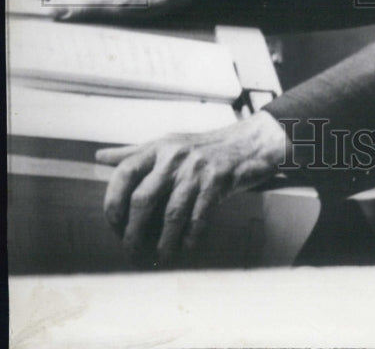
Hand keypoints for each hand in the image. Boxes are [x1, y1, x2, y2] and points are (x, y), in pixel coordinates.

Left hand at [95, 112, 286, 263]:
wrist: (249, 143)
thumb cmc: (203, 147)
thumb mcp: (168, 144)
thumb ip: (134, 153)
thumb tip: (99, 157)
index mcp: (159, 147)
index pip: (125, 172)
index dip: (113, 201)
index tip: (113, 224)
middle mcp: (175, 156)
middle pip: (143, 198)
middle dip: (133, 231)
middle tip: (130, 250)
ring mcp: (197, 169)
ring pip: (171, 214)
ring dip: (162, 242)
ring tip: (158, 257)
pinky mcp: (218, 181)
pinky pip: (198, 217)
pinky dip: (189, 236)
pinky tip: (185, 246)